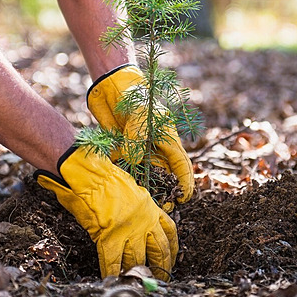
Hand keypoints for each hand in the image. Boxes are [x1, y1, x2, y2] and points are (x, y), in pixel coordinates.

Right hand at [36, 145, 177, 280]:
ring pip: (138, 259)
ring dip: (138, 273)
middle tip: (160, 278)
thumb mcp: (130, 189)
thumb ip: (137, 207)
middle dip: (161, 267)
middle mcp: (144, 221)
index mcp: (150, 207)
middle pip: (160, 250)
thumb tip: (135, 221)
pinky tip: (113, 280)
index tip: (172, 257)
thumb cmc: (104, 177)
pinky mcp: (110, 239)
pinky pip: (114, 263)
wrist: (91, 176)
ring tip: (137, 282)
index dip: (173, 247)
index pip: (169, 230)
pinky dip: (113, 274)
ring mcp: (129, 231)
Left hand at [86, 65, 193, 210]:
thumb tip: (134, 162)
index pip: (181, 165)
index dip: (184, 182)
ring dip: (146, 190)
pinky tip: (124, 190)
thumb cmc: (134, 96)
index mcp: (168, 139)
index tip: (182, 198)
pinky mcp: (122, 150)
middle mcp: (156, 147)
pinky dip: (126, 179)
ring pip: (146, 176)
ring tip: (146, 206)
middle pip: (165, 175)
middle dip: (166, 193)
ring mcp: (139, 150)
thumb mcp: (139, 115)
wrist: (112, 86)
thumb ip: (137, 140)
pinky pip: (126, 169)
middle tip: (163, 210)